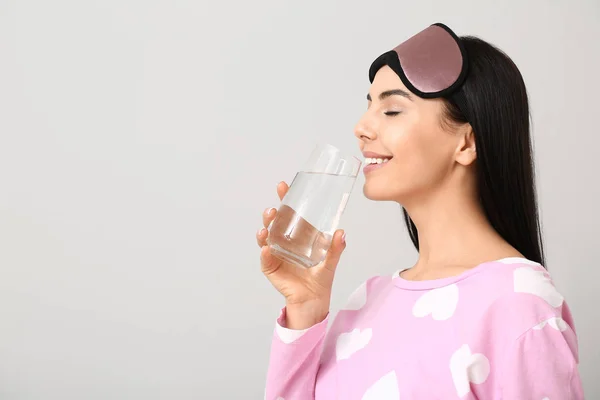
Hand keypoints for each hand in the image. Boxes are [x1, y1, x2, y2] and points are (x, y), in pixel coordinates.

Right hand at [257, 181, 346, 328]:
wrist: (313, 299)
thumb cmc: (320, 278)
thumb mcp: (331, 261)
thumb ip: (336, 248)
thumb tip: (341, 233)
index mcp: (297, 235)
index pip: (288, 213)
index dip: (284, 199)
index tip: (282, 186)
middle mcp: (283, 241)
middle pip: (273, 223)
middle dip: (271, 214)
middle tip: (273, 210)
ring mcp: (275, 253)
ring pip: (265, 238)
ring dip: (264, 230)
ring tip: (266, 227)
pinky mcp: (271, 267)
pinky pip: (266, 258)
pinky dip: (264, 253)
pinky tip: (266, 248)